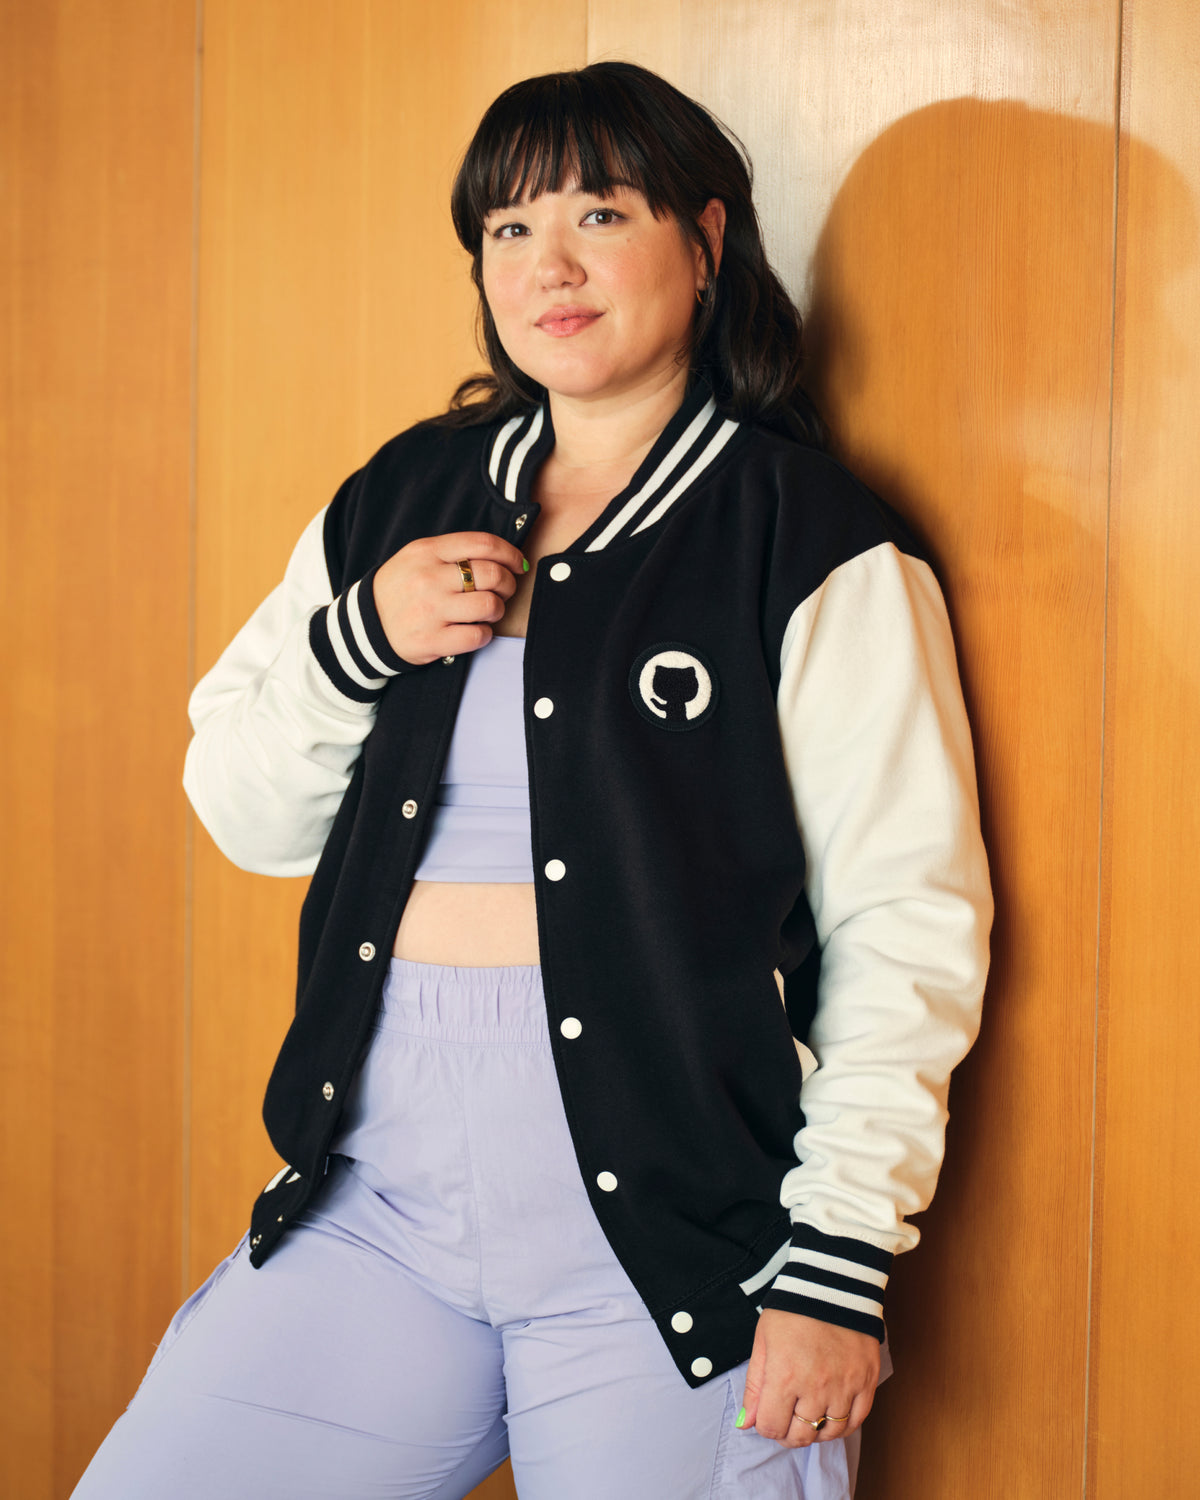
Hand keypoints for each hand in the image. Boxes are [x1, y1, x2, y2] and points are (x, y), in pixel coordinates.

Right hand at [372, 531, 526, 664]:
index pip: (483, 544)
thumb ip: (454, 552)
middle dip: (508, 583)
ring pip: (489, 605)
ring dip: (497, 610)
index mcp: (427, 552)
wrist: (365, 626)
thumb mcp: (418, 558)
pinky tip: (475, 631)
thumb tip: (504, 556)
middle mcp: (429, 578)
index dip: (510, 553)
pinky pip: (478, 636)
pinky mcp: (432, 640)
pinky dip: (485, 634)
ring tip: (488, 612)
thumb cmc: (401, 589)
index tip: (518, 564)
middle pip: (491, 575)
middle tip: (505, 591)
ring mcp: (430, 611)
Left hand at [738, 1311, 879, 1448]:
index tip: (769, 1414)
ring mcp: (844, 1386)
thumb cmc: (792, 1311)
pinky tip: (833, 1415)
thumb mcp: (763, 1341)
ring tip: (809, 1416)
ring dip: (816, 1432)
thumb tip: (747, 1423)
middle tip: (787, 1419)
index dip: (766, 1426)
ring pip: (829, 1434)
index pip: (771, 1428)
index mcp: (784, 1376)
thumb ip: (754, 1385)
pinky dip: (843, 1426)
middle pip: (800, 1436)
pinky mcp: (866, 1381)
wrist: (831, 1285)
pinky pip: (856, 1422)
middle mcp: (815, 1387)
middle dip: (788, 1434)